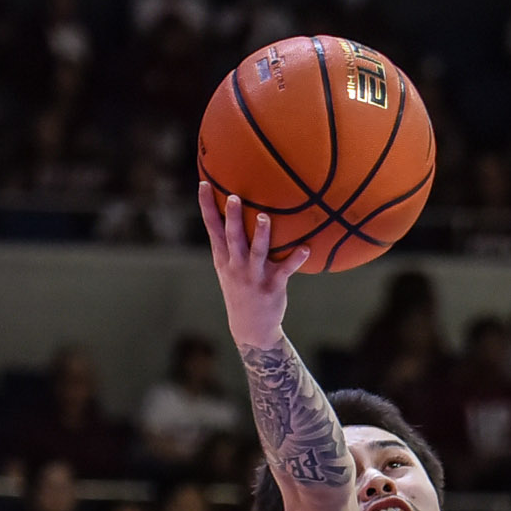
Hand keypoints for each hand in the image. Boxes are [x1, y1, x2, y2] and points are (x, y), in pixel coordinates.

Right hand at [198, 181, 310, 351]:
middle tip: (234, 197)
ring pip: (257, 252)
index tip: (204, 183)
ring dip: (262, 235)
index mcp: (223, 258)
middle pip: (233, 237)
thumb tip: (235, 211)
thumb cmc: (241, 288)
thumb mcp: (229, 267)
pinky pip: (285, 270)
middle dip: (233, 217)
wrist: (250, 326)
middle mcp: (236, 265)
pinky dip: (295, 259)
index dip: (207, 206)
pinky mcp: (272, 286)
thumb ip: (231, 243)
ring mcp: (254, 276)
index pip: (212, 227)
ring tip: (265, 217)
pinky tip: (305, 248)